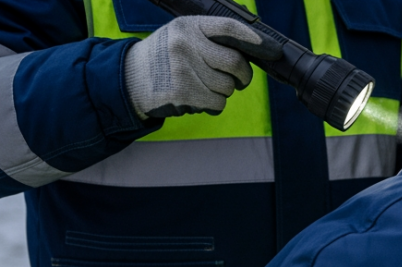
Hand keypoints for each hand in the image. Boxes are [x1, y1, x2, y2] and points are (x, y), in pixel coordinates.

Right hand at [123, 16, 281, 119]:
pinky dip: (214, 104)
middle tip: (240, 80)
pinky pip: (217, 103)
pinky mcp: (182, 92)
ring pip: (228, 87)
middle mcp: (185, 44)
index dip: (254, 39)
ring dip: (224, 92)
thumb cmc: (163, 57)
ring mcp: (183, 69)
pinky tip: (198, 98)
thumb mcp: (181, 36)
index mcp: (188, 26)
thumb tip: (252, 50)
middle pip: (235, 63)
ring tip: (204, 86)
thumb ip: (210, 39)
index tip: (272, 49)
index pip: (229, 28)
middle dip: (243, 76)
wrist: (129, 78)